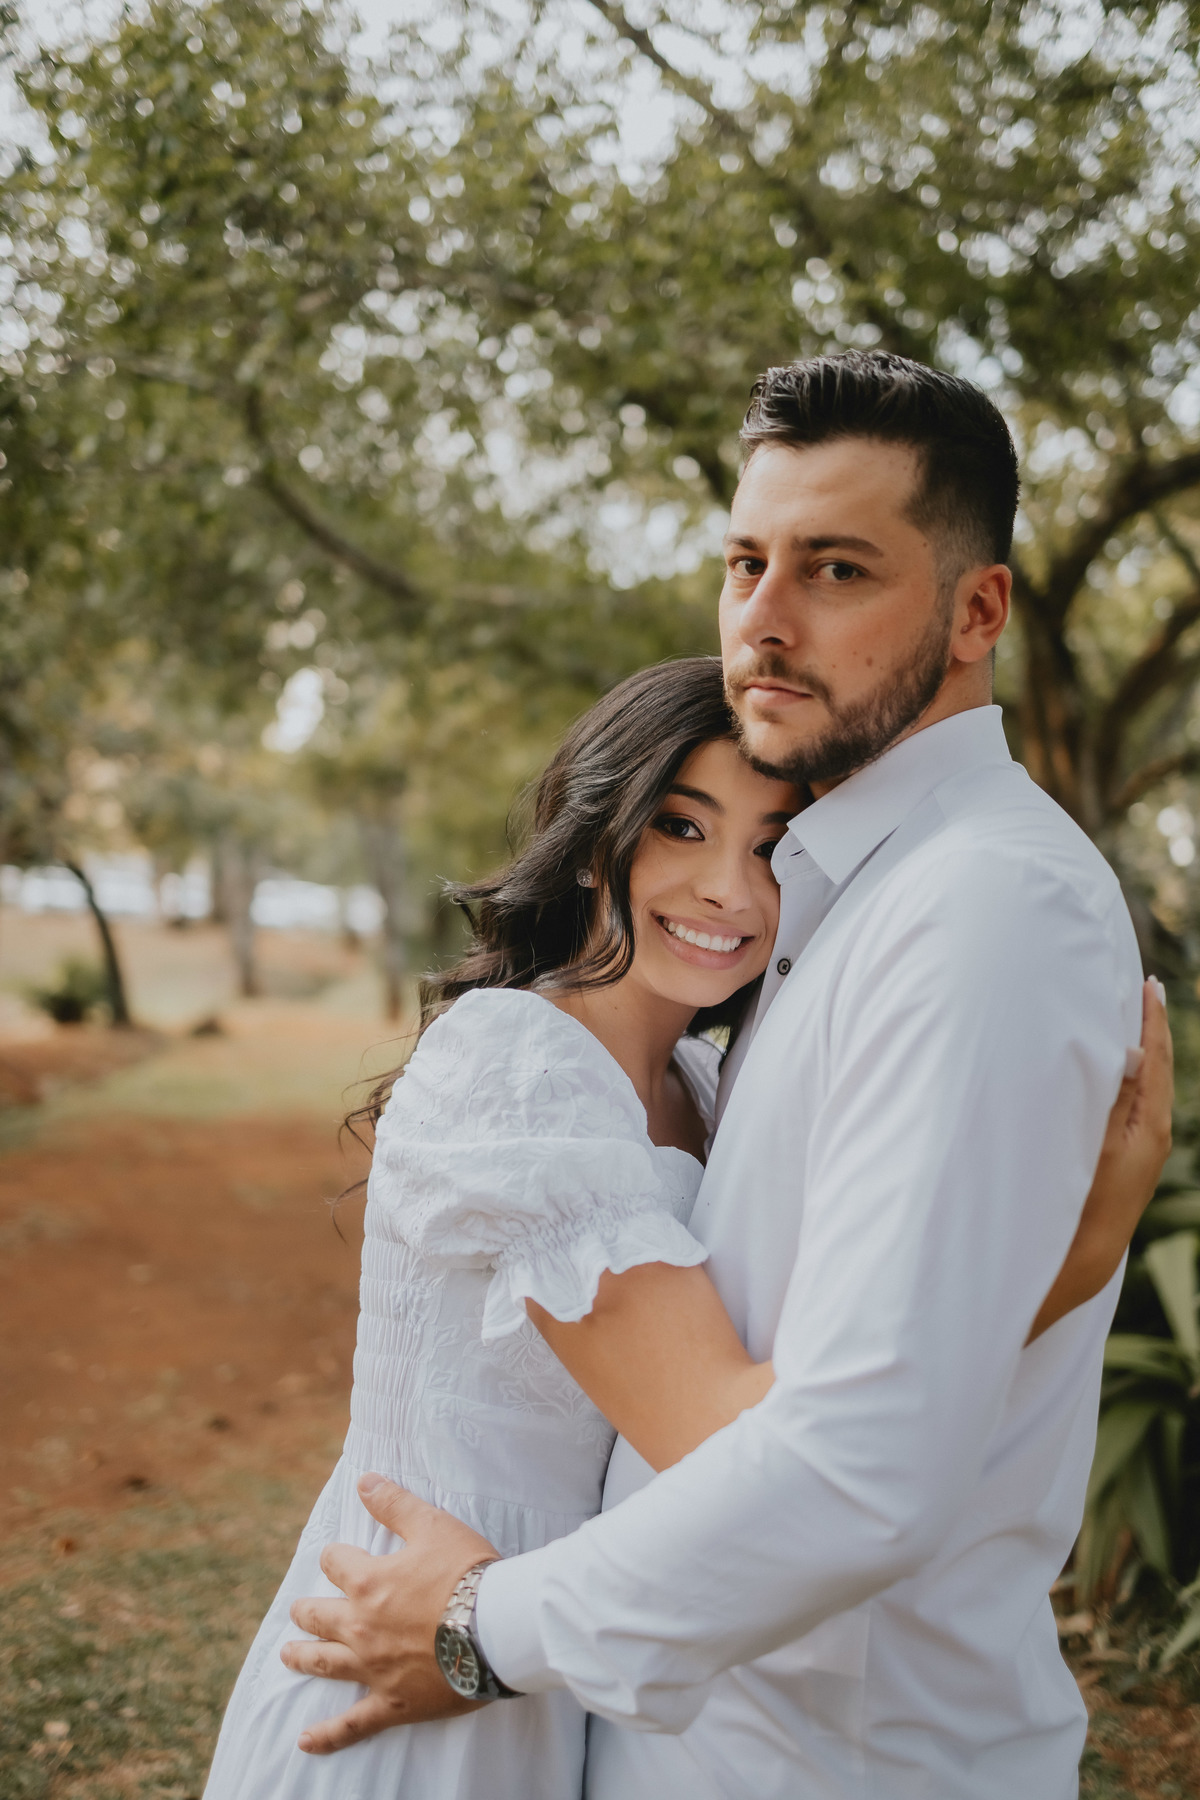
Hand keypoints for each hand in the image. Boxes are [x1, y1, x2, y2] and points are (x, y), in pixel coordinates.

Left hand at [281, 1472, 499, 1752]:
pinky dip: (328, 1735)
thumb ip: (394, 1504)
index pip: (336, 1563)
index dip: (337, 1557)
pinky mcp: (393, 1702)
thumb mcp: (432, 1525)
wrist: (497, 1627)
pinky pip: (353, 1724)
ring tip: (288, 1654)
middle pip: (320, 1615)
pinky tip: (306, 1742)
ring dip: (303, 1657)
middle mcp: (361, 1626)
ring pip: (325, 1663)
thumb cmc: (468, 1571)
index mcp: (369, 1582)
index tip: (339, 1557)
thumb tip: (363, 1480)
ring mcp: (373, 1668)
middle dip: (307, 1610)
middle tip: (299, 1610)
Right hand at [1028, 977, 1172, 1341]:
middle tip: (1147, 992)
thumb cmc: (1082, 1198)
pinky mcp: (1128, 1159)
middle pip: (1159, 1069)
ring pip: (1147, 1086)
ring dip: (1141, 1053)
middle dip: (1152, 1031)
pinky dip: (1131, 1077)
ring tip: (1132, 1022)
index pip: (1155, 1059)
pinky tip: (1117, 1072)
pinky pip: (1136, 1103)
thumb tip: (1132, 1053)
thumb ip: (1113, 1096)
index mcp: (1151, 1125)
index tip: (1148, 985)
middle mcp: (1155, 1134)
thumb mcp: (1097, 1141)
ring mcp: (1143, 1148)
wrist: (1080, 1259)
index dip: (1152, 1021)